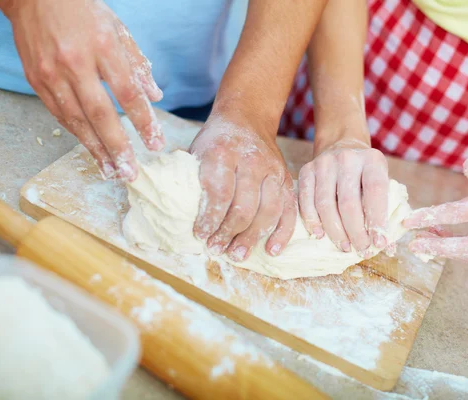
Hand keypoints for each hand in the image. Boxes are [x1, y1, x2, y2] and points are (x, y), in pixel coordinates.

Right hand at [4, 0, 162, 179]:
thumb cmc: (83, 11)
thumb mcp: (119, 30)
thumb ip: (138, 65)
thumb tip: (156, 96)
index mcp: (103, 47)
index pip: (128, 93)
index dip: (143, 122)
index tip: (155, 144)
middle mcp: (76, 62)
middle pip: (100, 114)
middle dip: (118, 147)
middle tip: (131, 172)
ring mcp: (52, 72)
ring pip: (76, 120)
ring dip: (95, 149)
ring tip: (111, 170)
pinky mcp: (36, 79)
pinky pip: (59, 114)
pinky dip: (77, 133)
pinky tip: (90, 149)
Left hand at [188, 113, 295, 261]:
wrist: (246, 120)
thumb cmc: (216, 143)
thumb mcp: (197, 151)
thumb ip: (192, 180)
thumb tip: (179, 215)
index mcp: (223, 153)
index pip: (219, 192)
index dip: (210, 218)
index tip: (201, 235)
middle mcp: (251, 161)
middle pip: (244, 206)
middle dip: (228, 233)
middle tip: (216, 249)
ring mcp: (272, 171)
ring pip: (267, 211)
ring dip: (252, 237)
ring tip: (238, 254)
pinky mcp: (286, 179)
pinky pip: (288, 210)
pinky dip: (282, 233)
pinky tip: (271, 249)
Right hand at [298, 138, 389, 255]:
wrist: (341, 147)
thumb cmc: (365, 174)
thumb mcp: (381, 181)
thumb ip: (384, 207)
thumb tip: (384, 244)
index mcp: (372, 160)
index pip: (375, 191)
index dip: (377, 220)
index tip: (379, 243)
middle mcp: (347, 158)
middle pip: (348, 202)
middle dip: (355, 232)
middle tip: (361, 250)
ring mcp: (324, 163)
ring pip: (325, 204)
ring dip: (335, 231)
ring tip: (344, 246)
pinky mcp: (306, 170)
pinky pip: (305, 201)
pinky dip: (312, 221)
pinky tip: (320, 234)